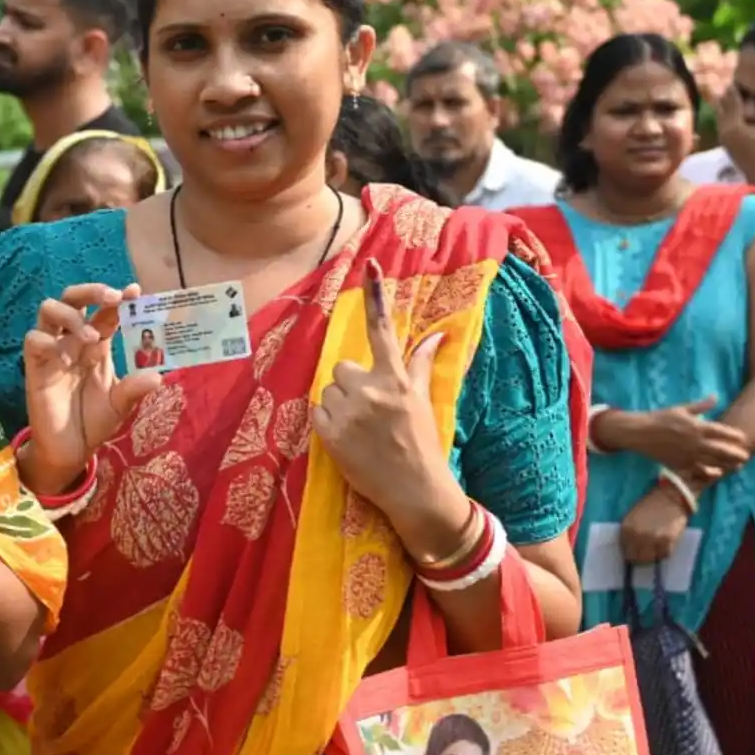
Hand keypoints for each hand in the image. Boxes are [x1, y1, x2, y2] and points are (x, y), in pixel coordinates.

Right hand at [21, 283, 161, 494]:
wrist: (70, 449)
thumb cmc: (94, 420)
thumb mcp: (120, 405)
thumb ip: (134, 388)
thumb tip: (157, 376)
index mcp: (97, 343)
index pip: (106, 311)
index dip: (119, 298)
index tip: (135, 291)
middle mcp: (73, 340)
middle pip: (73, 298)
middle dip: (92, 291)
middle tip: (112, 298)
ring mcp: (52, 350)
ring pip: (49, 309)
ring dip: (71, 315)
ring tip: (90, 336)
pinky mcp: (35, 366)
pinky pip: (34, 340)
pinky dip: (49, 342)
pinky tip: (66, 360)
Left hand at [311, 259, 463, 544]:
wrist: (414, 490)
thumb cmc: (421, 443)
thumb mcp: (423, 401)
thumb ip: (420, 365)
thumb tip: (437, 335)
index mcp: (396, 379)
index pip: (383, 329)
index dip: (376, 296)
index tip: (369, 264)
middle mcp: (371, 389)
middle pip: (342, 367)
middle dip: (351, 384)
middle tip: (369, 410)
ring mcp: (349, 411)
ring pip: (329, 390)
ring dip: (339, 404)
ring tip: (361, 428)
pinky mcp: (329, 432)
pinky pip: (317, 411)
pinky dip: (327, 422)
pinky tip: (348, 438)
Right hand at [600, 396, 746, 480]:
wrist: (639, 433)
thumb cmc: (659, 418)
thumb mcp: (681, 408)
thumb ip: (701, 406)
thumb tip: (715, 397)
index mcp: (697, 426)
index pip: (722, 431)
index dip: (734, 435)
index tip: (743, 438)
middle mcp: (695, 442)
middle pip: (722, 450)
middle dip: (736, 454)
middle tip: (746, 456)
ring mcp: (688, 454)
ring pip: (713, 462)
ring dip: (728, 465)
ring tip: (738, 466)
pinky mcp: (680, 463)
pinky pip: (698, 470)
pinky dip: (709, 473)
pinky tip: (717, 474)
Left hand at [619, 484, 688, 564]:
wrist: (669, 497)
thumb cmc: (649, 506)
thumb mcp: (632, 518)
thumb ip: (628, 534)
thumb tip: (629, 549)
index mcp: (626, 529)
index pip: (625, 552)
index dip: (630, 555)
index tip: (635, 554)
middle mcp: (638, 536)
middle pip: (637, 559)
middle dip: (641, 559)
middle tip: (646, 555)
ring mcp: (653, 540)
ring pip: (651, 559)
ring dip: (653, 557)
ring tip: (655, 550)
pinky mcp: (668, 541)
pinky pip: (665, 555)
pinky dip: (664, 553)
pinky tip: (664, 545)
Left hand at [716, 85, 754, 179]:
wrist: (754, 170)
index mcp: (733, 126)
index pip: (732, 106)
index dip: (732, 94)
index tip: (730, 83)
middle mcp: (725, 130)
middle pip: (723, 110)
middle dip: (724, 99)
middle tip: (723, 87)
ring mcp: (723, 137)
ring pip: (719, 118)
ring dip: (720, 107)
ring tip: (719, 98)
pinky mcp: (725, 142)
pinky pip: (720, 125)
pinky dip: (721, 117)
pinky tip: (723, 116)